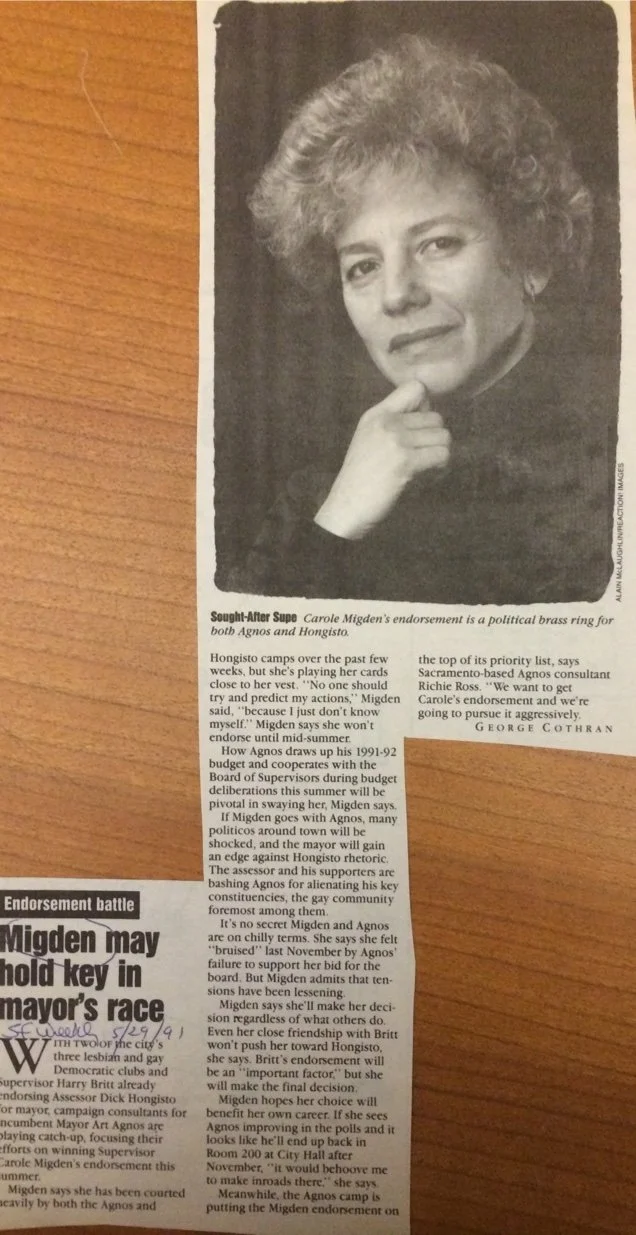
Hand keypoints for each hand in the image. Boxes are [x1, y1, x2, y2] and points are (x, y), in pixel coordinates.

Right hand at [314, 379, 449, 539]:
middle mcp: (386, 422)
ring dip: (441, 455)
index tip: (419, 427)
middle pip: (437, 418)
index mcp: (376, 414)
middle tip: (425, 456)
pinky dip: (441, 468)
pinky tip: (429, 476)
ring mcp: (396, 440)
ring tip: (428, 468)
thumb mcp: (369, 438)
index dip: (427, 406)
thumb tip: (429, 412)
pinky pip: (442, 455)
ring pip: (443, 437)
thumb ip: (392, 422)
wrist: (347, 506)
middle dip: (435, 439)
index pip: (416, 387)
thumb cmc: (362, 478)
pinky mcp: (406, 461)